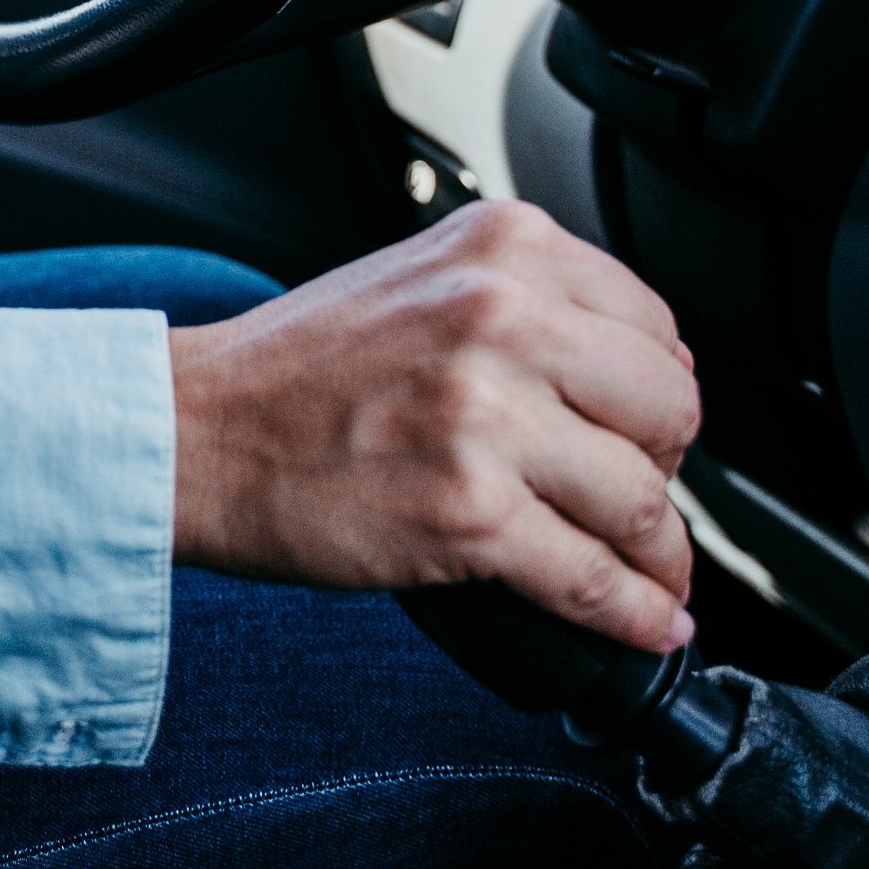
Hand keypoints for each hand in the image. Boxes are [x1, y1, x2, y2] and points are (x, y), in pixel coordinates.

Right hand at [169, 202, 700, 655]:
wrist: (198, 431)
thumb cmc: (296, 367)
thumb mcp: (425, 280)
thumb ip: (525, 303)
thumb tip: (644, 374)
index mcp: (504, 246)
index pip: (656, 327)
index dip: (657, 393)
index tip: (641, 431)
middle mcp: (503, 316)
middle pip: (671, 412)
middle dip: (667, 469)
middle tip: (634, 499)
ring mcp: (488, 417)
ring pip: (644, 502)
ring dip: (659, 556)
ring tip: (649, 574)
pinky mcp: (470, 514)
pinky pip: (596, 578)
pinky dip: (635, 613)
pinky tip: (646, 622)